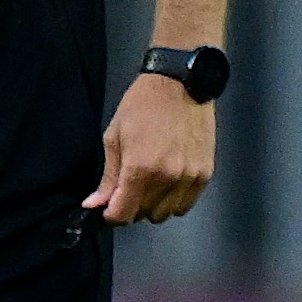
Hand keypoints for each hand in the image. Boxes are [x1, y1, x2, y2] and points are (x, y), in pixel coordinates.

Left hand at [88, 73, 214, 224]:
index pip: (123, 214)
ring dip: (154, 206)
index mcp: (140, 168)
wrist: (180, 85)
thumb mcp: (114, 138)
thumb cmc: (143, 106)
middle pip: (145, 216)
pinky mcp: (205, 173)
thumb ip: (108, 177)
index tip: (107, 208)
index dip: (111, 215)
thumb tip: (95, 204)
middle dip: (131, 208)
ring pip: (167, 213)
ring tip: (148, 184)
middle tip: (126, 190)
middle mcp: (167, 177)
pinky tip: (166, 183)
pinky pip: (187, 203)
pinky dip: (174, 200)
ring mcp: (190, 177)